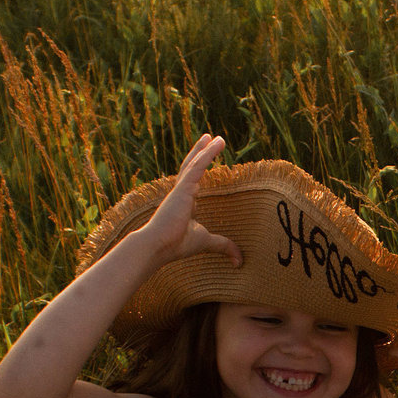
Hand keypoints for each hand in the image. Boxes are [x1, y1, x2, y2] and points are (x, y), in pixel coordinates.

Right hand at [122, 133, 240, 269]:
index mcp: (185, 203)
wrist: (157, 246)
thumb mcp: (205, 241)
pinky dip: (206, 154)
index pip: (193, 180)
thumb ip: (223, 245)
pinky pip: (197, 167)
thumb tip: (239, 260)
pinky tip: (215, 143)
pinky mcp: (182, 188)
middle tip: (209, 138)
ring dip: (205, 149)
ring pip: (194, 163)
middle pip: (191, 166)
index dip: (200, 168)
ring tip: (215, 136)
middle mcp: (181, 193)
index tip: (206, 157)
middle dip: (200, 152)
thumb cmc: (176, 244)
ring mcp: (180, 189)